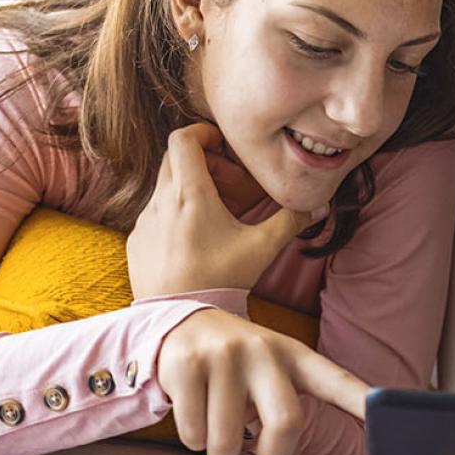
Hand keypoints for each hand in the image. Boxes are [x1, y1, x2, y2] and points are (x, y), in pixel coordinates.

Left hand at [127, 123, 316, 298]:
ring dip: (189, 191)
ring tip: (216, 217)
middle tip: (229, 184)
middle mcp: (161, 202)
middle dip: (204, 162)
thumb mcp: (262, 248)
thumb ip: (291, 221)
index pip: (183, 138)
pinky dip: (174, 215)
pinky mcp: (136, 243)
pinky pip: (154, 216)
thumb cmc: (221, 280)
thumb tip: (319, 205)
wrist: (179, 320)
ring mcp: (144, 222)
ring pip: (165, 188)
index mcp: (190, 194)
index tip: (223, 146)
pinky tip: (194, 242)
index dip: (203, 133)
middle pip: (175, 159)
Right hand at [157, 307, 368, 454]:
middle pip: (286, 423)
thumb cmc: (238, 365)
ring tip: (218, 430)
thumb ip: (283, 421)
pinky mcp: (187, 364)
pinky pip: (193, 434)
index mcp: (295, 356)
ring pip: (227, 442)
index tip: (388, 413)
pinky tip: (194, 411)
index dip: (362, 400)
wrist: (182, 324)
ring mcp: (224, 355)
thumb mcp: (273, 376)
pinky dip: (193, 439)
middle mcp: (264, 350)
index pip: (336, 379)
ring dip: (221, 454)